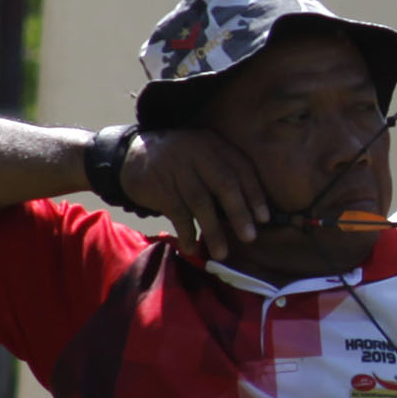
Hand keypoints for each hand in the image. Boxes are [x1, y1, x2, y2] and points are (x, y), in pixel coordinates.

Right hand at [121, 123, 272, 262]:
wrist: (132, 156)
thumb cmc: (178, 163)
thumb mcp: (202, 156)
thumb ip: (222, 174)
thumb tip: (248, 214)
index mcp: (214, 145)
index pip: (242, 169)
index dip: (255, 194)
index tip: (264, 218)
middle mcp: (198, 153)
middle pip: (225, 184)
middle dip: (240, 213)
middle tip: (250, 237)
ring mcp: (178, 169)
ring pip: (201, 202)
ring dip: (214, 230)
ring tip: (222, 253)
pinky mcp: (160, 186)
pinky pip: (178, 214)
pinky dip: (186, 233)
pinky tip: (191, 247)